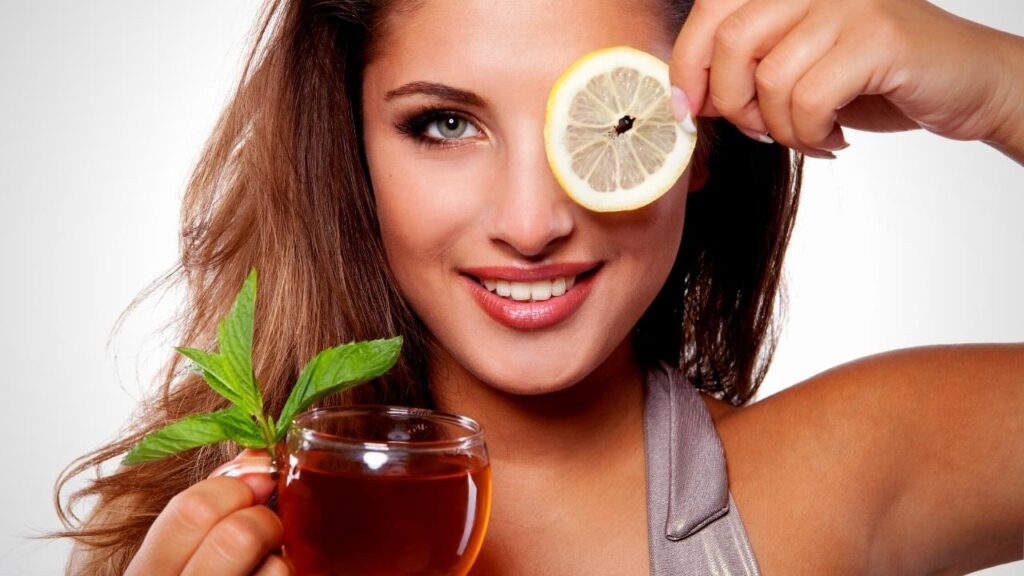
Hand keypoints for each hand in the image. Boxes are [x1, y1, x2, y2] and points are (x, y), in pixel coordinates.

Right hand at [125, 450, 289, 575]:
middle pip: (239, 536)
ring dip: (281, 557)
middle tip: (265, 528)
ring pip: (276, 569)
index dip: (233, 486)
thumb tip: (256, 454)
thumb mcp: (179, 552)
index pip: (192, 510)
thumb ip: (209, 502)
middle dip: (263, 518)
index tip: (252, 484)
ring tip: (264, 566)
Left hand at [670, 0, 1023, 159]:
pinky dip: (810, 134)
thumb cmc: (874, 78)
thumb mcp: (797, 68)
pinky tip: (831, 136)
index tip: (689, 109)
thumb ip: (745, 69)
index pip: (712, 10)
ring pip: (769, 77)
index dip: (687, 64)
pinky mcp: (877, 36)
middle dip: (732, 103)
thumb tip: (687, 98)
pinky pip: (808, 99)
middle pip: (731, 42)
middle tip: (760, 130)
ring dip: (779, 127)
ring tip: (806, 134)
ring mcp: (848, 3)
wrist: (965, 83)